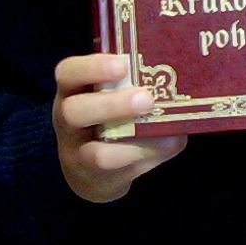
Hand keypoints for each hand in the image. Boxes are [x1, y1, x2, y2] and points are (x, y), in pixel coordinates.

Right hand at [53, 52, 185, 204]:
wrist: (95, 171)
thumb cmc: (112, 119)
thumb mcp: (117, 95)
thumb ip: (144, 88)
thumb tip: (179, 93)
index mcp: (73, 90)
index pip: (68, 73)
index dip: (92, 68)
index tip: (122, 65)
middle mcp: (67, 121)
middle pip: (74, 112)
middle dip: (112, 105)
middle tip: (146, 99)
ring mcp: (78, 155)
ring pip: (95, 154)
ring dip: (132, 144)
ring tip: (156, 131)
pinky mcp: (97, 179)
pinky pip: (121, 173)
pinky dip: (144, 157)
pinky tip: (162, 145)